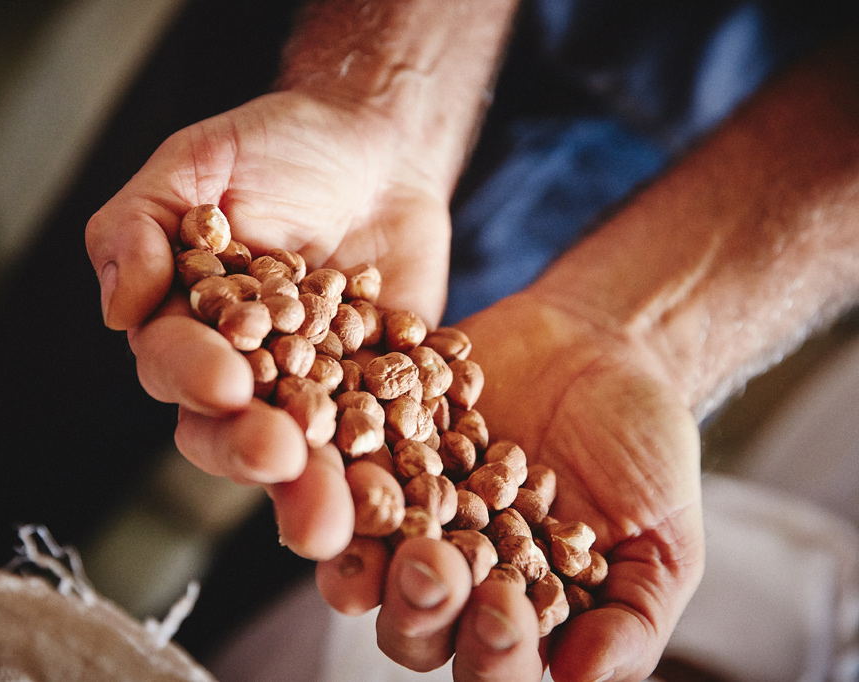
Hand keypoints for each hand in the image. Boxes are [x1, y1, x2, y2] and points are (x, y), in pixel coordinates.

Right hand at [85, 91, 452, 558]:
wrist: (377, 152)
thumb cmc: (274, 147)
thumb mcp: (198, 162)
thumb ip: (140, 225)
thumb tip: (120, 308)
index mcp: (185, 329)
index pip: (176, 366)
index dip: (195, 377)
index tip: (225, 385)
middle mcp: (244, 376)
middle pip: (233, 433)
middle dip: (253, 452)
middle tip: (281, 460)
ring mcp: (316, 395)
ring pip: (309, 457)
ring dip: (321, 490)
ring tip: (343, 517)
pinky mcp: (382, 400)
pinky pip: (389, 441)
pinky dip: (401, 468)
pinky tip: (415, 493)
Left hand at [317, 292, 704, 680]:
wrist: (607, 348)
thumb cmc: (645, 455)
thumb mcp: (661, 542)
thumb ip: (631, 618)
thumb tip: (579, 681)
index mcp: (514, 613)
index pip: (491, 659)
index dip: (492, 649)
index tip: (505, 611)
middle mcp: (451, 572)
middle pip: (411, 616)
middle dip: (417, 599)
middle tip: (431, 564)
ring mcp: (408, 508)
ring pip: (367, 546)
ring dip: (361, 537)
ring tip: (377, 505)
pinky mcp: (381, 442)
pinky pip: (352, 457)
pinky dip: (343, 453)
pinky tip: (346, 433)